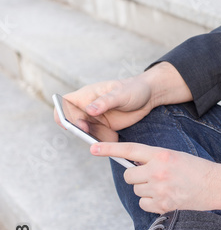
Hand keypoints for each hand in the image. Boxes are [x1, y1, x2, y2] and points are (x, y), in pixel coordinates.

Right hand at [58, 64, 192, 138]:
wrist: (149, 96)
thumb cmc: (133, 89)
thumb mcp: (121, 93)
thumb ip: (105, 102)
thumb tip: (89, 110)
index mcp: (87, 95)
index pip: (65, 104)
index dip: (62, 114)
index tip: (74, 123)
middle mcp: (88, 108)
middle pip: (73, 123)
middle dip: (81, 131)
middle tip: (90, 133)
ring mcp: (96, 120)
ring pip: (86, 134)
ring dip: (95, 138)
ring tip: (110, 134)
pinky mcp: (105, 129)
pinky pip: (99, 139)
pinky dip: (105, 141)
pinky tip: (115, 136)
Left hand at [90, 142, 220, 213]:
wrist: (216, 186)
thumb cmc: (197, 170)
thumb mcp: (175, 156)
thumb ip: (154, 159)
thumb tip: (134, 167)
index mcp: (161, 154)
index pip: (129, 150)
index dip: (108, 149)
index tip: (92, 148)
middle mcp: (157, 171)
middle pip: (129, 175)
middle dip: (137, 176)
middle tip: (152, 176)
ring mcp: (159, 189)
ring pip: (136, 190)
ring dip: (146, 190)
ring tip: (165, 187)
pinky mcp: (163, 205)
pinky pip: (144, 204)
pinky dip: (152, 202)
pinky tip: (167, 198)